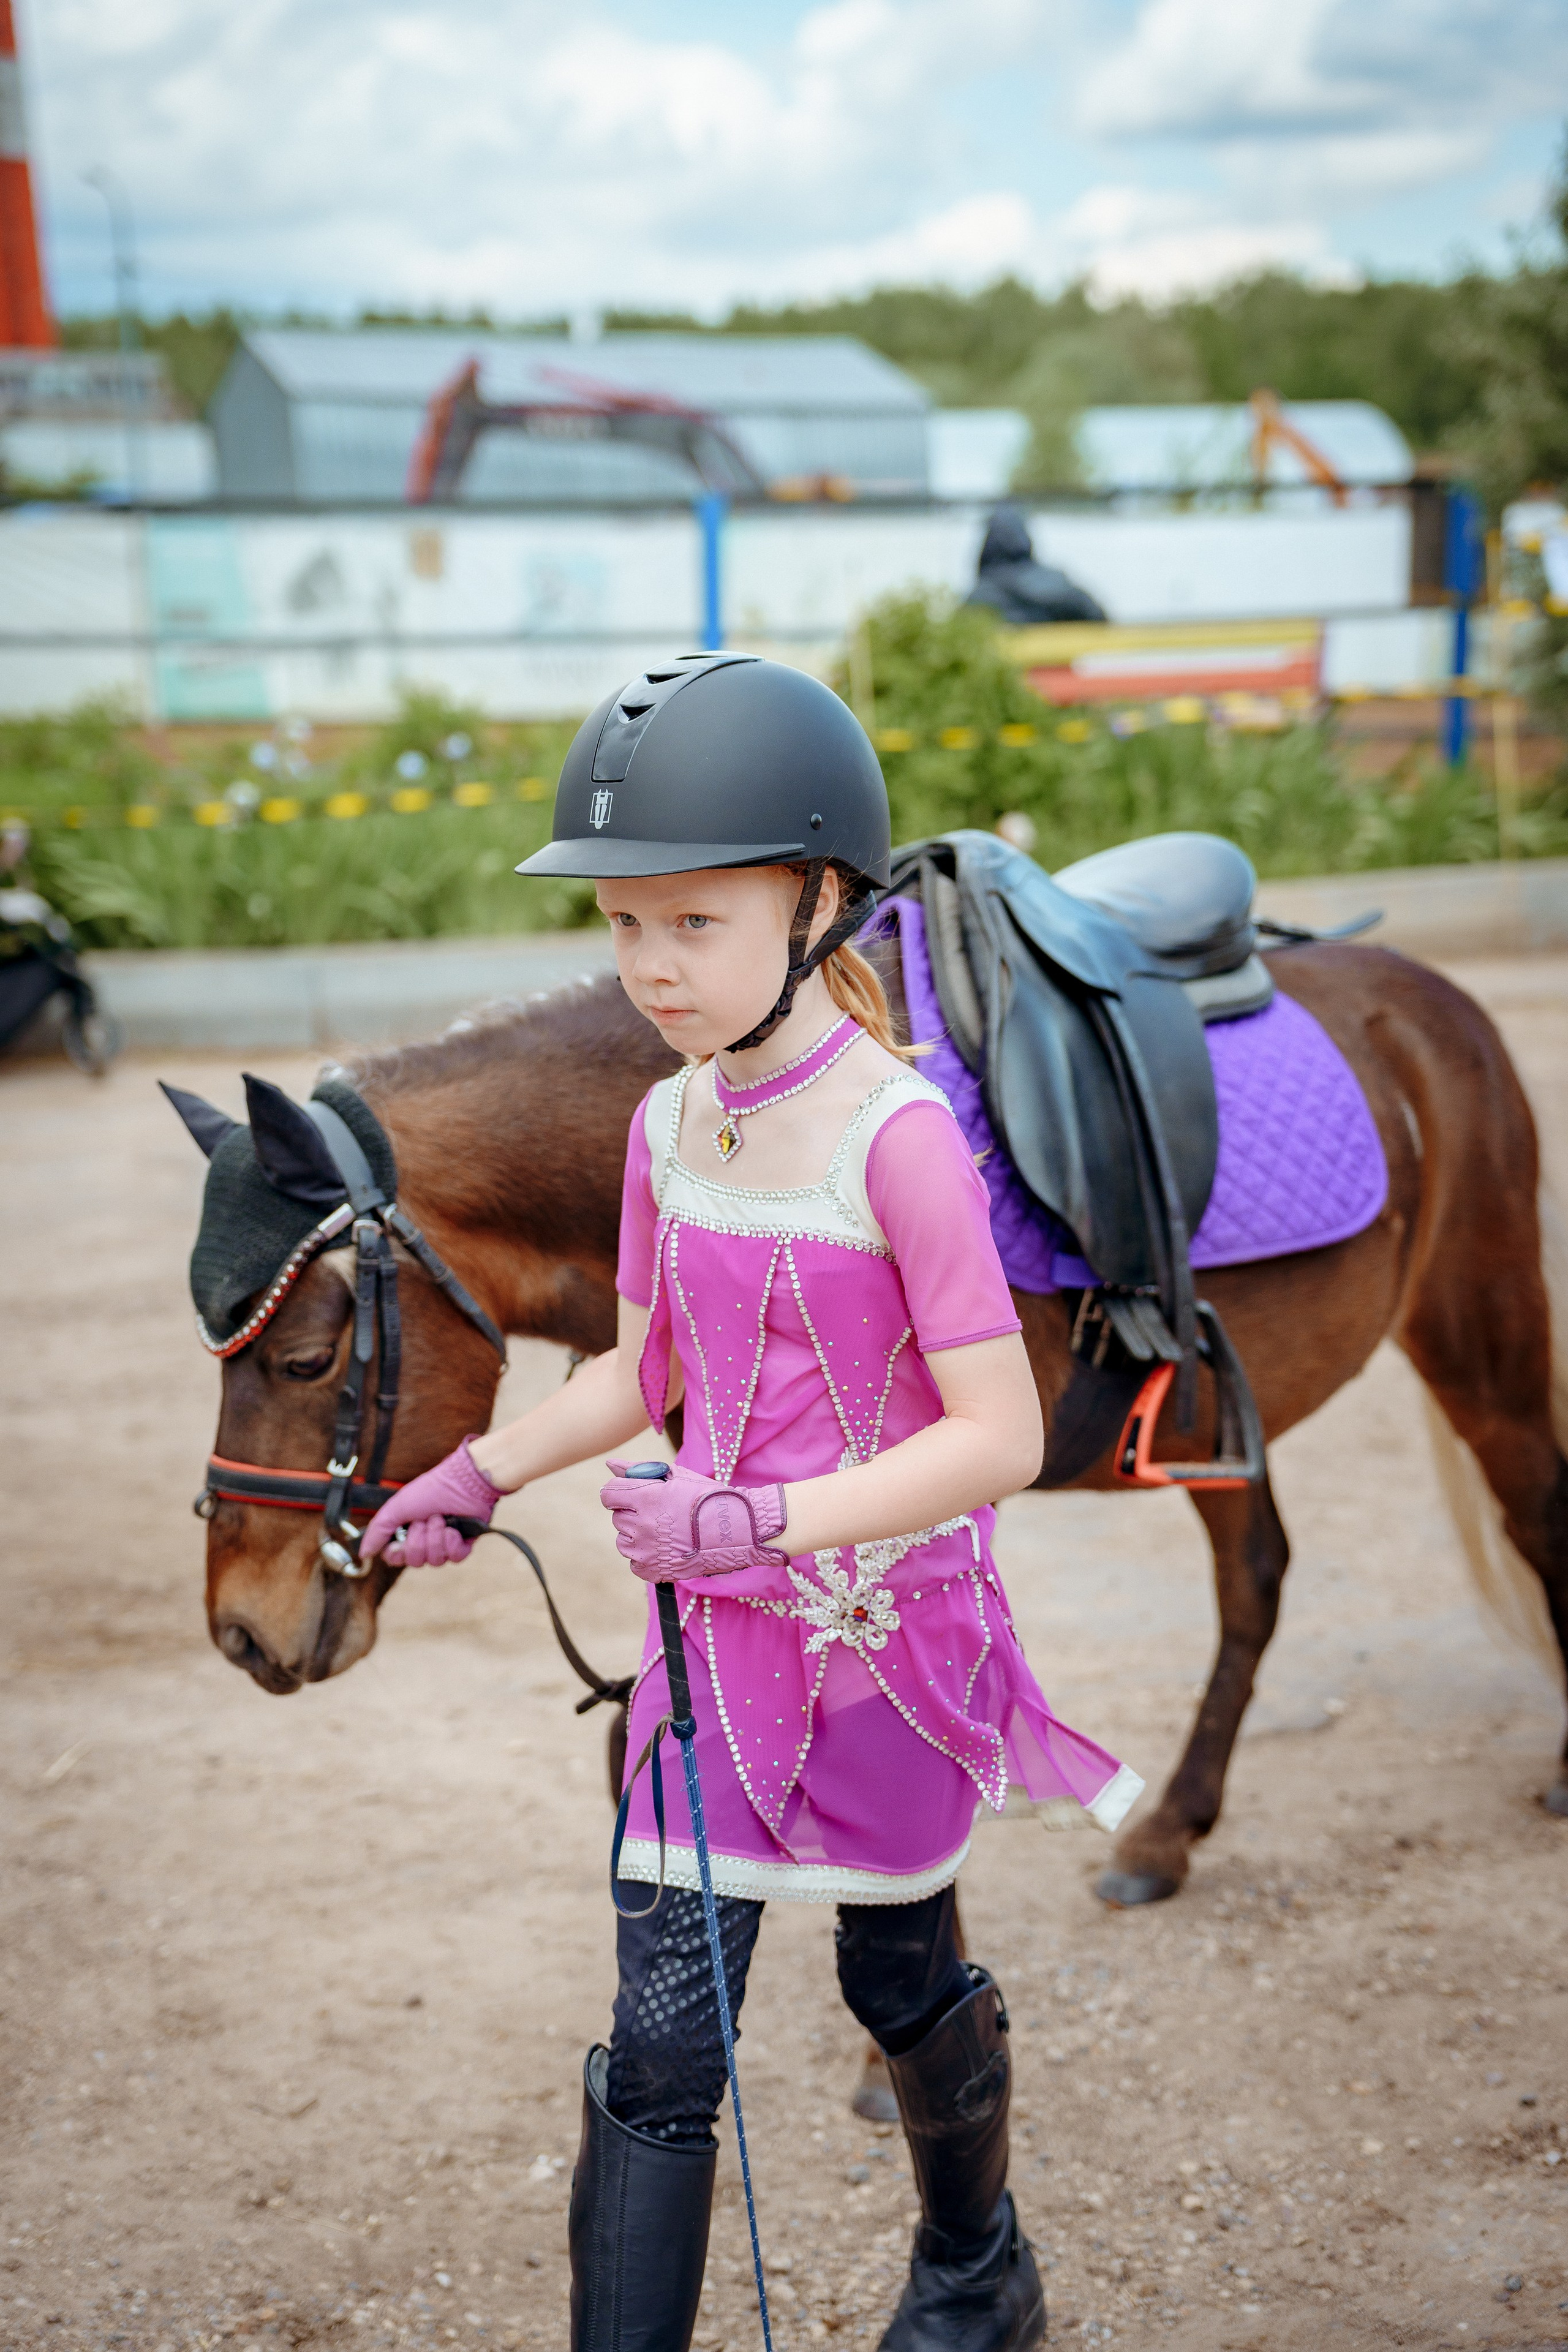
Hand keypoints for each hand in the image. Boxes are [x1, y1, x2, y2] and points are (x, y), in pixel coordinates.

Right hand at [359, 1438, 502, 1567]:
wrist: (460, 1482)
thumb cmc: (428, 1491)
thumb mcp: (395, 1509)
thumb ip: (377, 1532)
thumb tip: (363, 1554)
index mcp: (406, 1532)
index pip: (396, 1558)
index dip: (397, 1554)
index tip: (398, 1542)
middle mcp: (424, 1541)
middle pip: (414, 1562)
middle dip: (417, 1541)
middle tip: (422, 1521)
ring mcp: (444, 1544)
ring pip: (434, 1561)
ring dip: (435, 1538)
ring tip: (440, 1519)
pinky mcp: (463, 1545)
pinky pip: (454, 1558)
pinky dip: (451, 1544)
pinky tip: (452, 1529)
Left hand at [599, 1460, 787, 1582]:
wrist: (737, 1531)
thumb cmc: (708, 1498)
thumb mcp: (676, 1476)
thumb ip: (639, 1469)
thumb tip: (610, 1465)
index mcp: (646, 1498)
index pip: (608, 1494)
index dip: (619, 1492)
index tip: (632, 1494)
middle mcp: (641, 1525)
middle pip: (617, 1517)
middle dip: (633, 1513)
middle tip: (660, 1512)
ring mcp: (645, 1552)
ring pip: (623, 1541)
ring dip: (637, 1535)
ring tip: (665, 1532)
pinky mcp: (652, 1572)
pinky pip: (634, 1563)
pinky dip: (645, 1557)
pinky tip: (666, 1549)